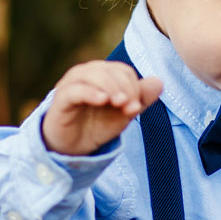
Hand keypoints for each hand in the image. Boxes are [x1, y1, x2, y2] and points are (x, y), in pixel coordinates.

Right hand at [41, 60, 164, 155]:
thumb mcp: (123, 114)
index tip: (136, 107)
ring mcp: (71, 85)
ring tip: (120, 103)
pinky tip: (102, 100)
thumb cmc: (96, 126)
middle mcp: (85, 74)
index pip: (123, 71)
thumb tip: (159, 82)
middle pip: (110, 70)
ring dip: (110, 87)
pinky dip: (90, 92)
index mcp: (101, 74)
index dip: (134, 87)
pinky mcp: (61, 99)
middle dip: (125, 88)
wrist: (72, 148)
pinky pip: (75, 90)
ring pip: (92, 75)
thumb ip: (140, 99)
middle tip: (131, 108)